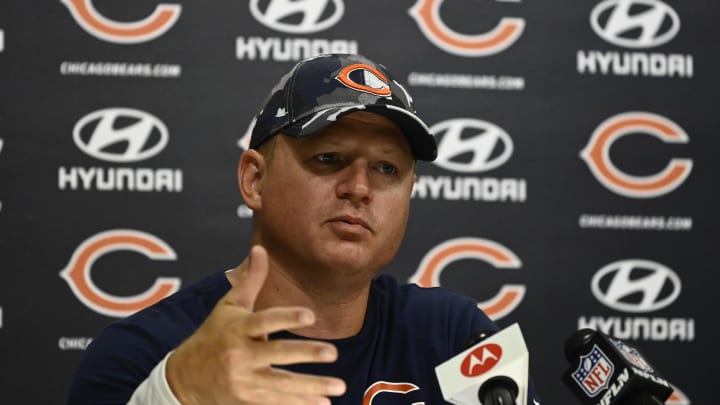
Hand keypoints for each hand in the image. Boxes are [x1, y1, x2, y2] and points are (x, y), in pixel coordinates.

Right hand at [166, 245, 345, 403]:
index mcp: (238, 328)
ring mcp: (243, 380)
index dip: (287, 318)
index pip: (264, 321)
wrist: (183, 377)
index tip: (311, 315)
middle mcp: (239, 354)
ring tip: (339, 387)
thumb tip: (261, 248)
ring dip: (311, 388)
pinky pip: (277, 403)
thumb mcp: (229, 306)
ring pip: (281, 385)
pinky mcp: (246, 400)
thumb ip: (250, 280)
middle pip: (276, 355)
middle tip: (333, 352)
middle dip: (306, 354)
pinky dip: (300, 404)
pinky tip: (323, 404)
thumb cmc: (213, 335)